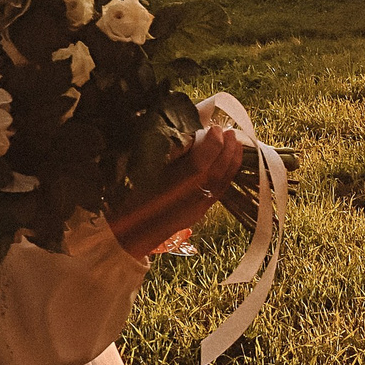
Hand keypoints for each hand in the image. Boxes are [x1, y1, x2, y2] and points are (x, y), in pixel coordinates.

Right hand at [110, 127, 247, 256]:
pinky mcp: (198, 214)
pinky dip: (228, 174)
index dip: (211, 144)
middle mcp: (185, 201)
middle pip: (215, 174)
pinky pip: (219, 192)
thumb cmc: (129, 200)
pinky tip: (230, 163)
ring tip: (236, 143)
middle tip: (230, 131)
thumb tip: (189, 138)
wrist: (128, 236)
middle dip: (226, 150)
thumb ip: (167, 157)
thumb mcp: (141, 173)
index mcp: (167, 189)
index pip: (199, 165)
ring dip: (231, 161)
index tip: (215, 128)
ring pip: (221, 184)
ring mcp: (195, 210)